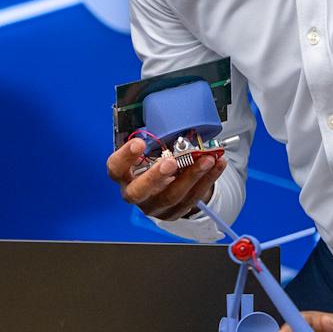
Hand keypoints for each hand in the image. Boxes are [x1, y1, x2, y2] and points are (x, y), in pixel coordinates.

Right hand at [105, 136, 221, 221]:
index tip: (139, 143)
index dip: (125, 157)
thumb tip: (173, 119)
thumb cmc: (154, 162)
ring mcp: (154, 207)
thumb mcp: (149, 151)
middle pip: (139, 191)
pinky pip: (192, 198)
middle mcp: (135, 194)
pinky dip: (207, 180)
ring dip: (191, 175)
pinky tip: (217, 165)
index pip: (115, 169)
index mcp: (124, 176)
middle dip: (155, 176)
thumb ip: (155, 140)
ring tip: (207, 159)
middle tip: (171, 162)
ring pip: (172, 195)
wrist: (166, 187)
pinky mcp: (174, 212)